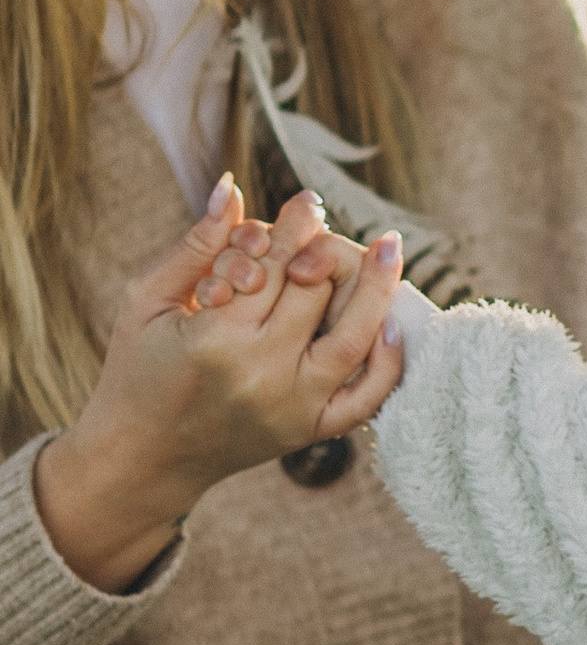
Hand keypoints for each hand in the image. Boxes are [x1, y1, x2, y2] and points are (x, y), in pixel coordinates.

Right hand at [32, 181, 407, 593]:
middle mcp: (260, 375)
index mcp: (214, 340)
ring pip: (354, 339)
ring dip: (378, 288)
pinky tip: (391, 321)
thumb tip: (231, 187)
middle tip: (326, 227)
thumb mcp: (146, 302)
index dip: (295, 226)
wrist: (141, 457)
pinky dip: (388, 361)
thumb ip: (194, 246)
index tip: (308, 201)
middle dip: (324, 249)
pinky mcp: (309, 431)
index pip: (274, 266)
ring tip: (389, 247)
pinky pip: (366, 398)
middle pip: (315, 293)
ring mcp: (292, 408)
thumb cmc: (137, 370)